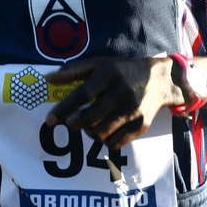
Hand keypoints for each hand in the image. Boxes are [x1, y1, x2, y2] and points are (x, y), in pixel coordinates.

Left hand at [44, 55, 179, 147]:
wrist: (159, 80)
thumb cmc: (122, 71)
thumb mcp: (99, 64)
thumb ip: (72, 71)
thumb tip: (47, 79)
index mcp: (109, 74)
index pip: (82, 94)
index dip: (64, 109)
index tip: (50, 120)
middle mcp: (122, 93)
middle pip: (90, 118)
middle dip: (75, 124)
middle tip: (70, 123)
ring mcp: (132, 111)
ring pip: (101, 133)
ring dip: (89, 132)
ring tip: (88, 125)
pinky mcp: (141, 125)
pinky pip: (115, 142)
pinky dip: (104, 140)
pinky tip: (103, 131)